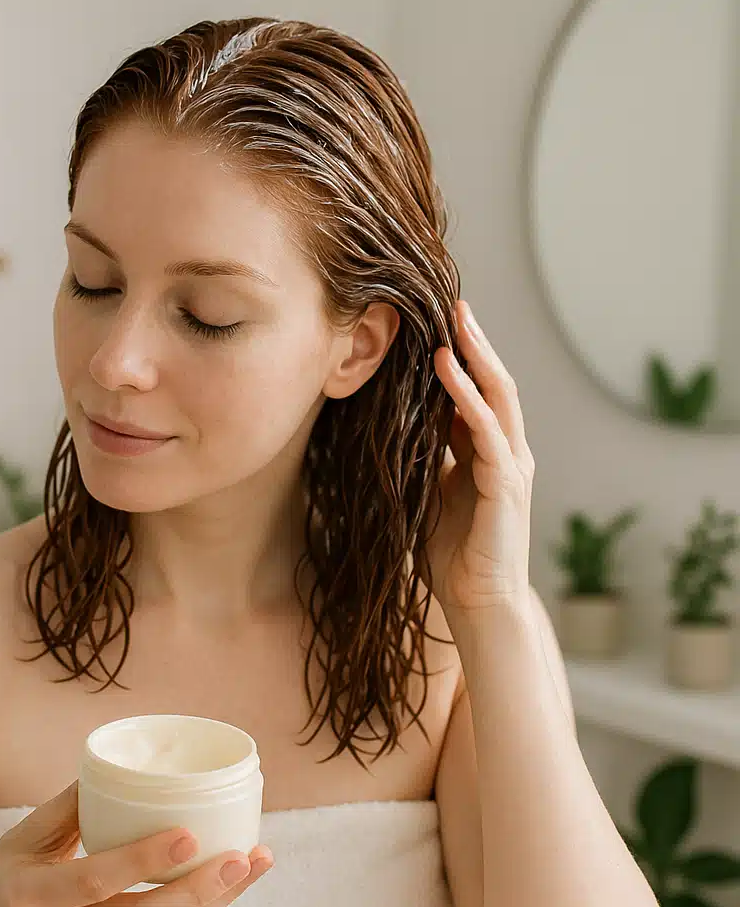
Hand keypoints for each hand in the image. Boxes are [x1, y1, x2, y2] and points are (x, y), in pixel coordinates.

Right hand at [0, 780, 273, 906]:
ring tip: (253, 865)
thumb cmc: (14, 865)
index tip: (189, 832)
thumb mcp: (26, 832)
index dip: (143, 860)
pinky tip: (229, 881)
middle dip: (198, 891)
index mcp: (32, 896)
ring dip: (214, 903)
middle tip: (242, 857)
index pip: (95, 881)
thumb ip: (70, 804)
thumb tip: (122, 764)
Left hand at [425, 300, 533, 614]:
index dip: (461, 359)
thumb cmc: (451, 554)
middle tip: (454, 304)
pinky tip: (449, 369)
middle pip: (494, 384)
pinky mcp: (507, 484)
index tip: (436, 325)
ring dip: (476, 357)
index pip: (476, 394)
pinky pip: (488, 430)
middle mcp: (506, 453)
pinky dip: (468, 397)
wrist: (476, 602)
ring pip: (499, 397)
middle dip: (475, 343)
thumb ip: (425, 461)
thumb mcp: (429, 495)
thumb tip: (394, 431)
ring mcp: (512, 466)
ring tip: (457, 321)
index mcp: (487, 455)